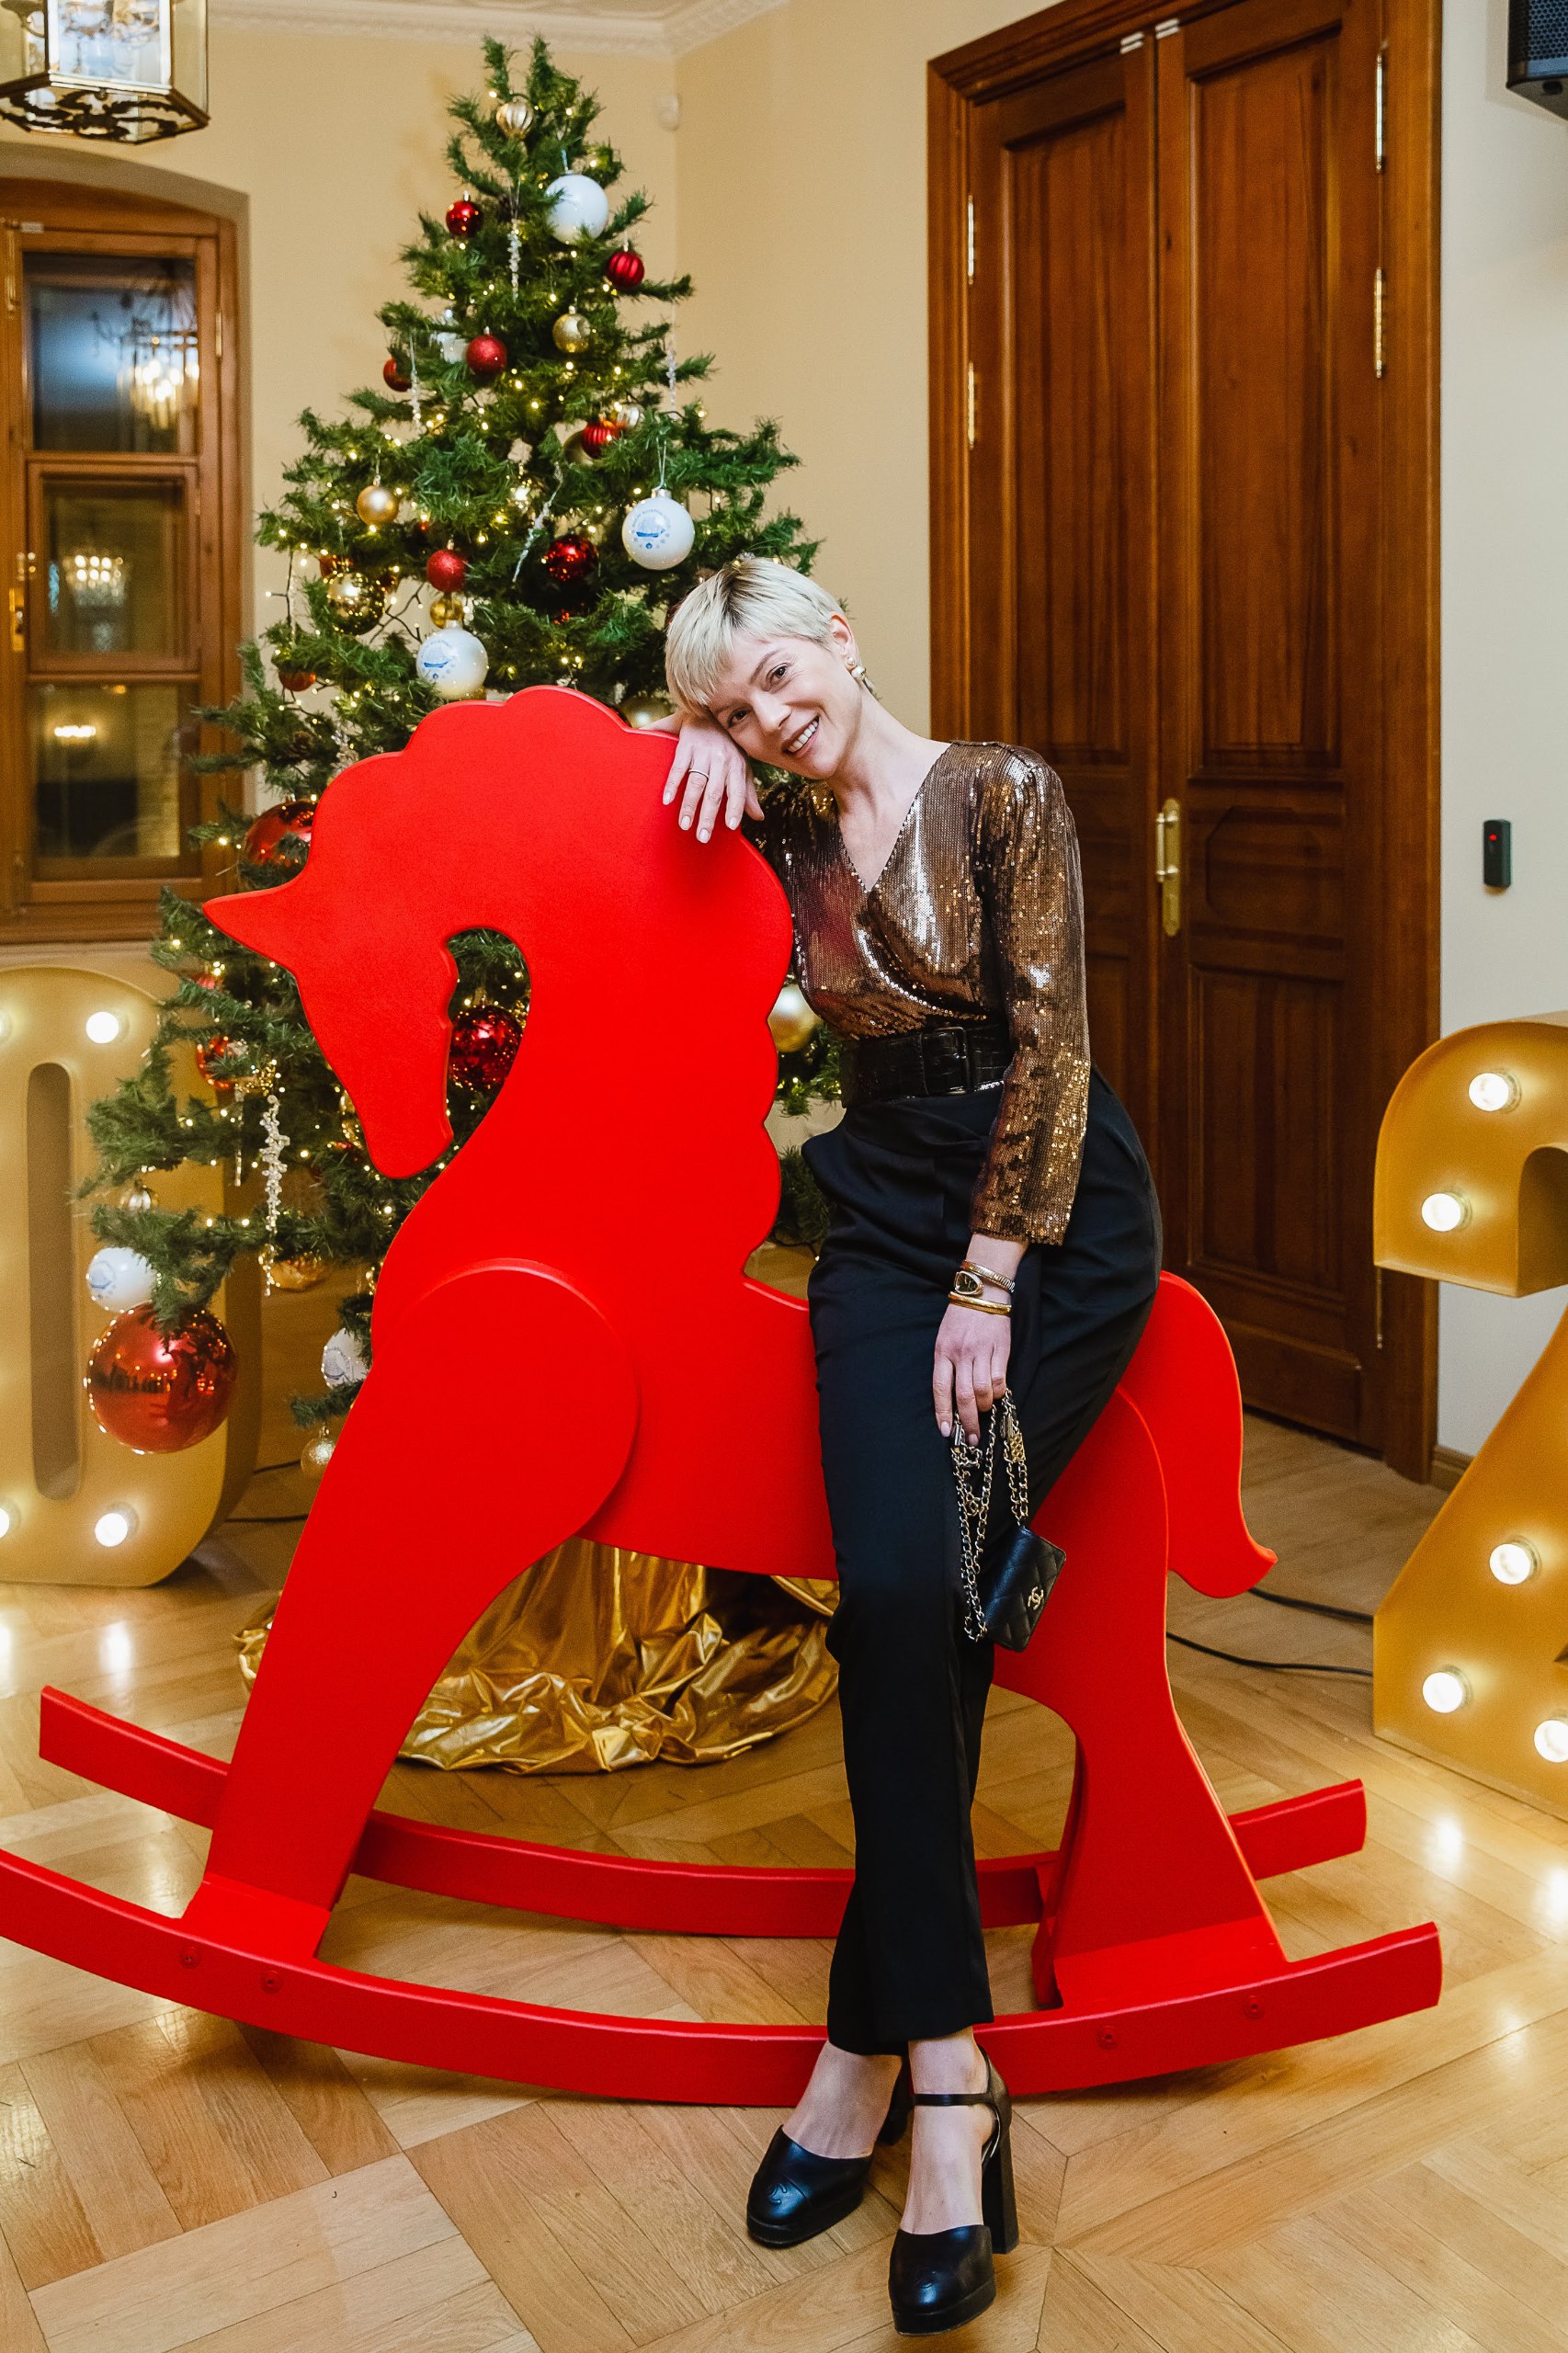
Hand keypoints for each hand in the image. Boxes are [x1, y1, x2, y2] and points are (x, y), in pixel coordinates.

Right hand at [657, 712, 761, 838]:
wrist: (710, 713)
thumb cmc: (728, 745)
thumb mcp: (742, 766)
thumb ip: (747, 793)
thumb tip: (758, 817)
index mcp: (737, 766)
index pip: (737, 791)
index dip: (735, 808)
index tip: (730, 827)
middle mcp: (722, 759)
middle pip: (715, 792)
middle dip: (708, 816)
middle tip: (702, 837)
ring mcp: (704, 752)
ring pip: (697, 783)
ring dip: (689, 805)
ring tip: (684, 825)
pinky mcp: (686, 746)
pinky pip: (679, 768)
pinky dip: (673, 784)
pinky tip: (667, 800)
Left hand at [933, 1302, 1010, 1447]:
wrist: (983, 1293)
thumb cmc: (960, 1320)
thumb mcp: (944, 1340)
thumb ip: (947, 1366)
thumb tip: (952, 1399)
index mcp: (942, 1352)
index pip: (940, 1389)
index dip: (943, 1413)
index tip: (947, 1432)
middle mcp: (961, 1353)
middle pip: (963, 1396)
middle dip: (968, 1422)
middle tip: (973, 1438)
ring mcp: (981, 1351)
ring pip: (983, 1391)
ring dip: (984, 1406)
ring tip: (984, 1409)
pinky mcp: (1000, 1349)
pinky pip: (1000, 1379)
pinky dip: (999, 1392)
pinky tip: (997, 1393)